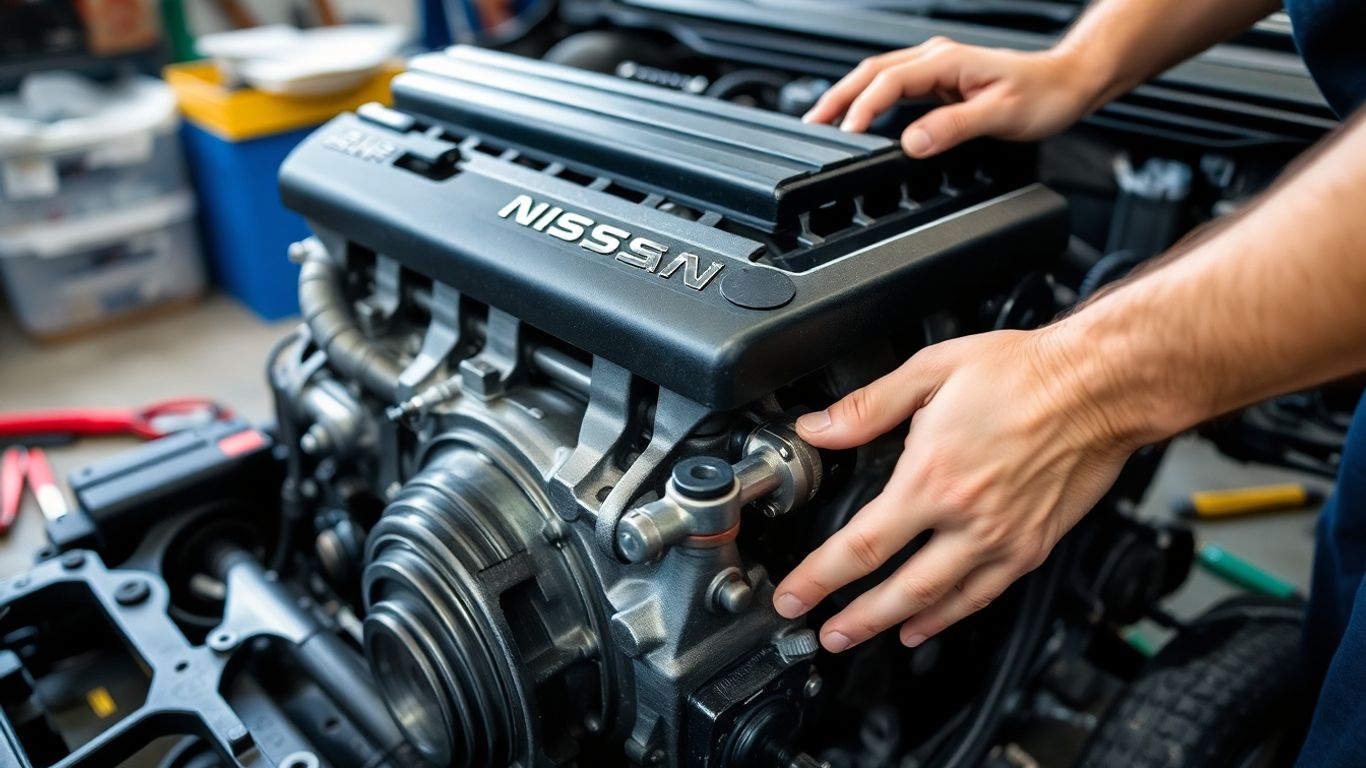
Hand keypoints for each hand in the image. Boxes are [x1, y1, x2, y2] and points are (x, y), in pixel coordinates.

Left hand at [772, 328, 1141, 652]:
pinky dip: (951, 615)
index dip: (819, 579)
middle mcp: (967, 517)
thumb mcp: (931, 370)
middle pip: (898, 590)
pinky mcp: (1033, 546)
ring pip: (941, 601)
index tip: (793, 595)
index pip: (860, 546)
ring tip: (864, 637)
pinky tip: (930, 622)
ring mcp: (1004, 538)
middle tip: (823, 633)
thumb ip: (868, 406)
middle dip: (853, 619)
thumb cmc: (1025, 373)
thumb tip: (819, 427)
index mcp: (932, 476)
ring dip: (896, 625)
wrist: (1101, 384)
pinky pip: (984, 594)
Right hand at [803, 39, 1105, 157]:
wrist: (1069, 83)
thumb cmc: (1044, 95)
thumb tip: (911, 142)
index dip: (861, 109)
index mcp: (945, 60)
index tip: (844, 136)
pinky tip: (860, 118)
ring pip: (878, 77)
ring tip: (823, 123)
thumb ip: (952, 127)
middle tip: (810, 126)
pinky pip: (893, 87)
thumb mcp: (1000, 115)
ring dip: (848, 98)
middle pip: (870, 73)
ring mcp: (937, 68)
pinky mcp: (940, 81)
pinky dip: (869, 101)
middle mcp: (936, 58)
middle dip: (836, 98)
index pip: (887, 83)